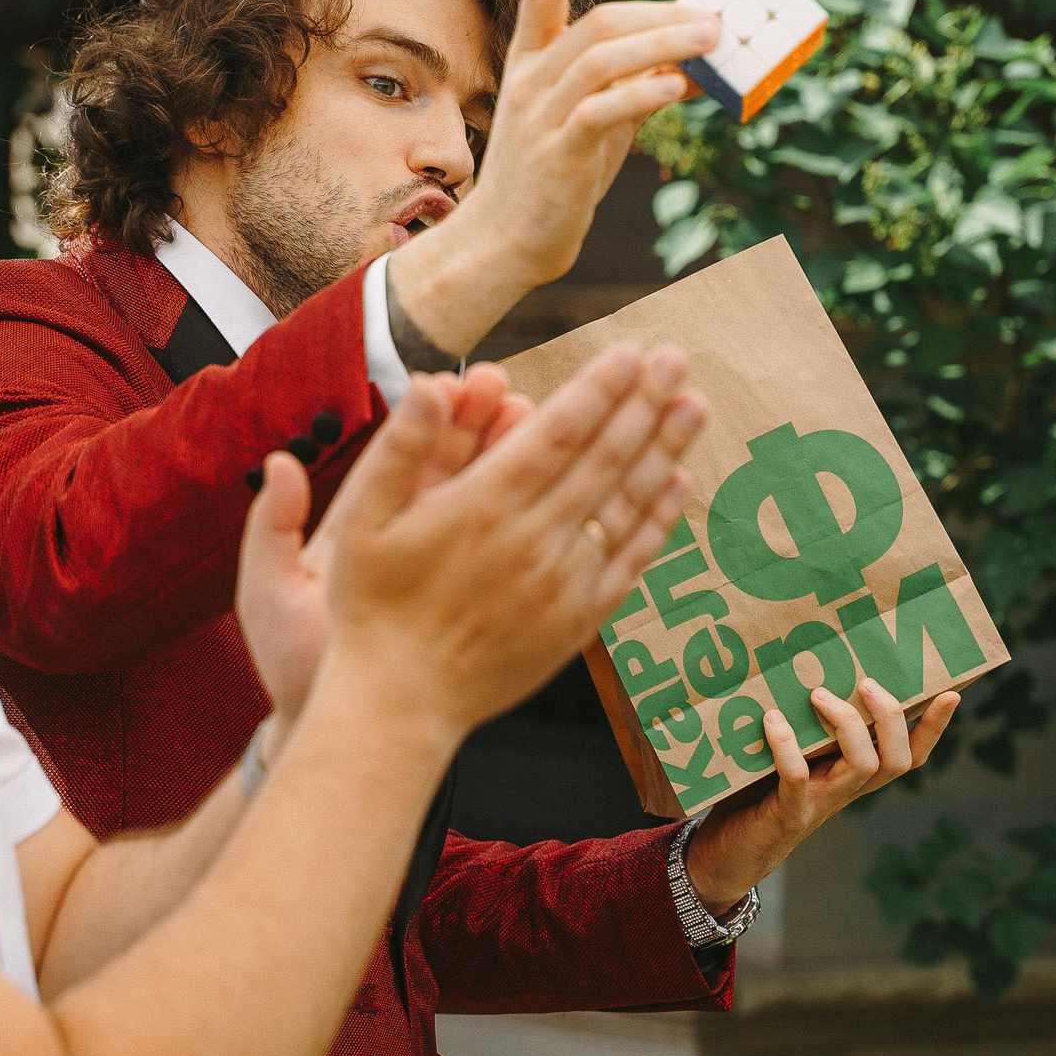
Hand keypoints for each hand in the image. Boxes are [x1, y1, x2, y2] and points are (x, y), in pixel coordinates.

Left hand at [235, 369, 528, 718]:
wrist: (334, 723)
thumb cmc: (294, 662)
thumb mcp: (270, 593)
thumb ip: (273, 528)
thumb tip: (280, 462)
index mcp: (359, 525)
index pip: (397, 461)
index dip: (425, 422)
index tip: (451, 386)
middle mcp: (403, 536)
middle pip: (449, 471)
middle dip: (480, 429)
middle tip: (509, 392)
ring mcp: (441, 565)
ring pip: (485, 505)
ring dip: (516, 466)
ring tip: (545, 427)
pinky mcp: (470, 597)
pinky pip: (506, 552)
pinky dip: (535, 523)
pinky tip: (568, 493)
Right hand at [316, 344, 705, 736]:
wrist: (399, 701)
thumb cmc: (372, 608)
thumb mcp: (361, 523)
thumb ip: (400, 449)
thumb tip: (428, 383)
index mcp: (484, 506)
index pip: (558, 432)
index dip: (598, 389)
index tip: (630, 354)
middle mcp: (533, 539)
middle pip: (604, 458)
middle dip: (644, 403)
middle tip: (676, 361)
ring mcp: (562, 582)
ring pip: (626, 503)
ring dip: (664, 451)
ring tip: (694, 406)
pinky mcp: (577, 621)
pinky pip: (629, 561)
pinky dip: (658, 520)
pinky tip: (677, 484)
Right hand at [385, 0, 721, 357]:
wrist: (507, 244)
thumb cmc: (554, 180)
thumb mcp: (593, 124)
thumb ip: (630, 88)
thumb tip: (688, 63)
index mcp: (529, 66)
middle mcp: (529, 83)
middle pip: (596, 25)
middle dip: (659, 15)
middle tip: (712, 17)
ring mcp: (539, 117)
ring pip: (601, 60)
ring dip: (663, 43)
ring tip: (712, 39)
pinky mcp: (557, 155)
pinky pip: (602, 111)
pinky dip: (644, 93)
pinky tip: (678, 86)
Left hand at [684, 680, 961, 914]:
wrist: (729, 852)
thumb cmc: (757, 793)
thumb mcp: (790, 753)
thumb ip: (806, 724)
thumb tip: (808, 663)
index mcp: (854, 774)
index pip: (910, 754)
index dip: (934, 729)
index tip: (951, 694)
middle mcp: (847, 790)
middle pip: (897, 760)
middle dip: (891, 717)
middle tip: (866, 683)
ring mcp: (821, 803)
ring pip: (864, 767)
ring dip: (848, 725)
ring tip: (818, 694)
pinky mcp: (789, 813)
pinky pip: (798, 778)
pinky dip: (787, 746)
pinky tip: (772, 719)